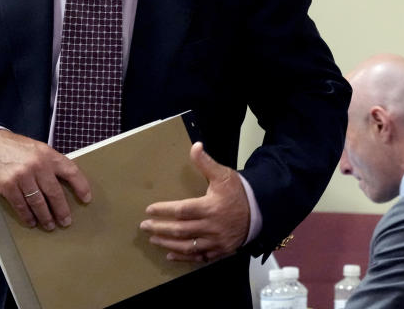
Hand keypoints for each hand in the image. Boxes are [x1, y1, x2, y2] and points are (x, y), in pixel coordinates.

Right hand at [0, 129, 91, 230]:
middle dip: (62, 210)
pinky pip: (21, 206)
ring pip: (38, 203)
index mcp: (47, 154)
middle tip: (66, 221)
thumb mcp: (37, 149)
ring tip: (50, 225)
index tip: (86, 198)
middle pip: (55, 193)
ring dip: (45, 217)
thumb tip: (64, 184)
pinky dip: (27, 216)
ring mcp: (22, 176)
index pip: (71, 170)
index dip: (81, 185)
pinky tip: (31, 221)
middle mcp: (37, 165)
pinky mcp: (8, 186)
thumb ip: (49, 163)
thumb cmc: (15, 148)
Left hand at [139, 142, 249, 261]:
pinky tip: (170, 256)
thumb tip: (195, 146)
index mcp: (210, 207)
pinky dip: (184, 258)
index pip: (181, 210)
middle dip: (160, 228)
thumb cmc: (238, 191)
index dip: (164, 211)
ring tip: (153, 239)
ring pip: (187, 246)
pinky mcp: (220, 251)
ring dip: (168, 244)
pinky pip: (199, 257)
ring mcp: (216, 242)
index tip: (149, 210)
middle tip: (144, 226)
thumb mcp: (223, 174)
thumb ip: (206, 163)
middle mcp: (212, 227)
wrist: (259, 211)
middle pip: (180, 230)